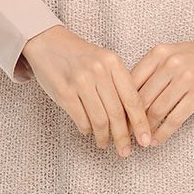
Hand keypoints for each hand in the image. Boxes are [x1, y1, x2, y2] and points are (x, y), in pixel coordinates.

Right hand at [21, 26, 151, 157]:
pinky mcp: (64, 92)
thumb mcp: (103, 61)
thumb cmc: (79, 55)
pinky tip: (88, 131)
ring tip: (104, 143)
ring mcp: (81, 81)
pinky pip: (81, 120)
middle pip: (117, 113)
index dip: (141, 123)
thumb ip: (117, 83)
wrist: (48, 42)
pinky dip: (87, 130)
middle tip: (125, 151)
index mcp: (113, 62)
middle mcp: (99, 70)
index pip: (132, 98)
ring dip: (104, 137)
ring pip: (100, 120)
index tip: (145, 140)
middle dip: (123, 137)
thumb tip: (132, 118)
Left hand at [124, 36, 193, 148]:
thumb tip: (126, 98)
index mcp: (157, 53)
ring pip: (157, 110)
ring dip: (146, 129)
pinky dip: (163, 133)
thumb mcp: (168, 55)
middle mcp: (169, 64)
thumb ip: (150, 71)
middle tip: (124, 134)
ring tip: (140, 140)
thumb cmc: (193, 56)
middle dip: (131, 120)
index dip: (121, 102)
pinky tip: (156, 141)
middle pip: (142, 98)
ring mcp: (185, 78)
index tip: (115, 118)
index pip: (131, 81)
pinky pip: (175, 118)